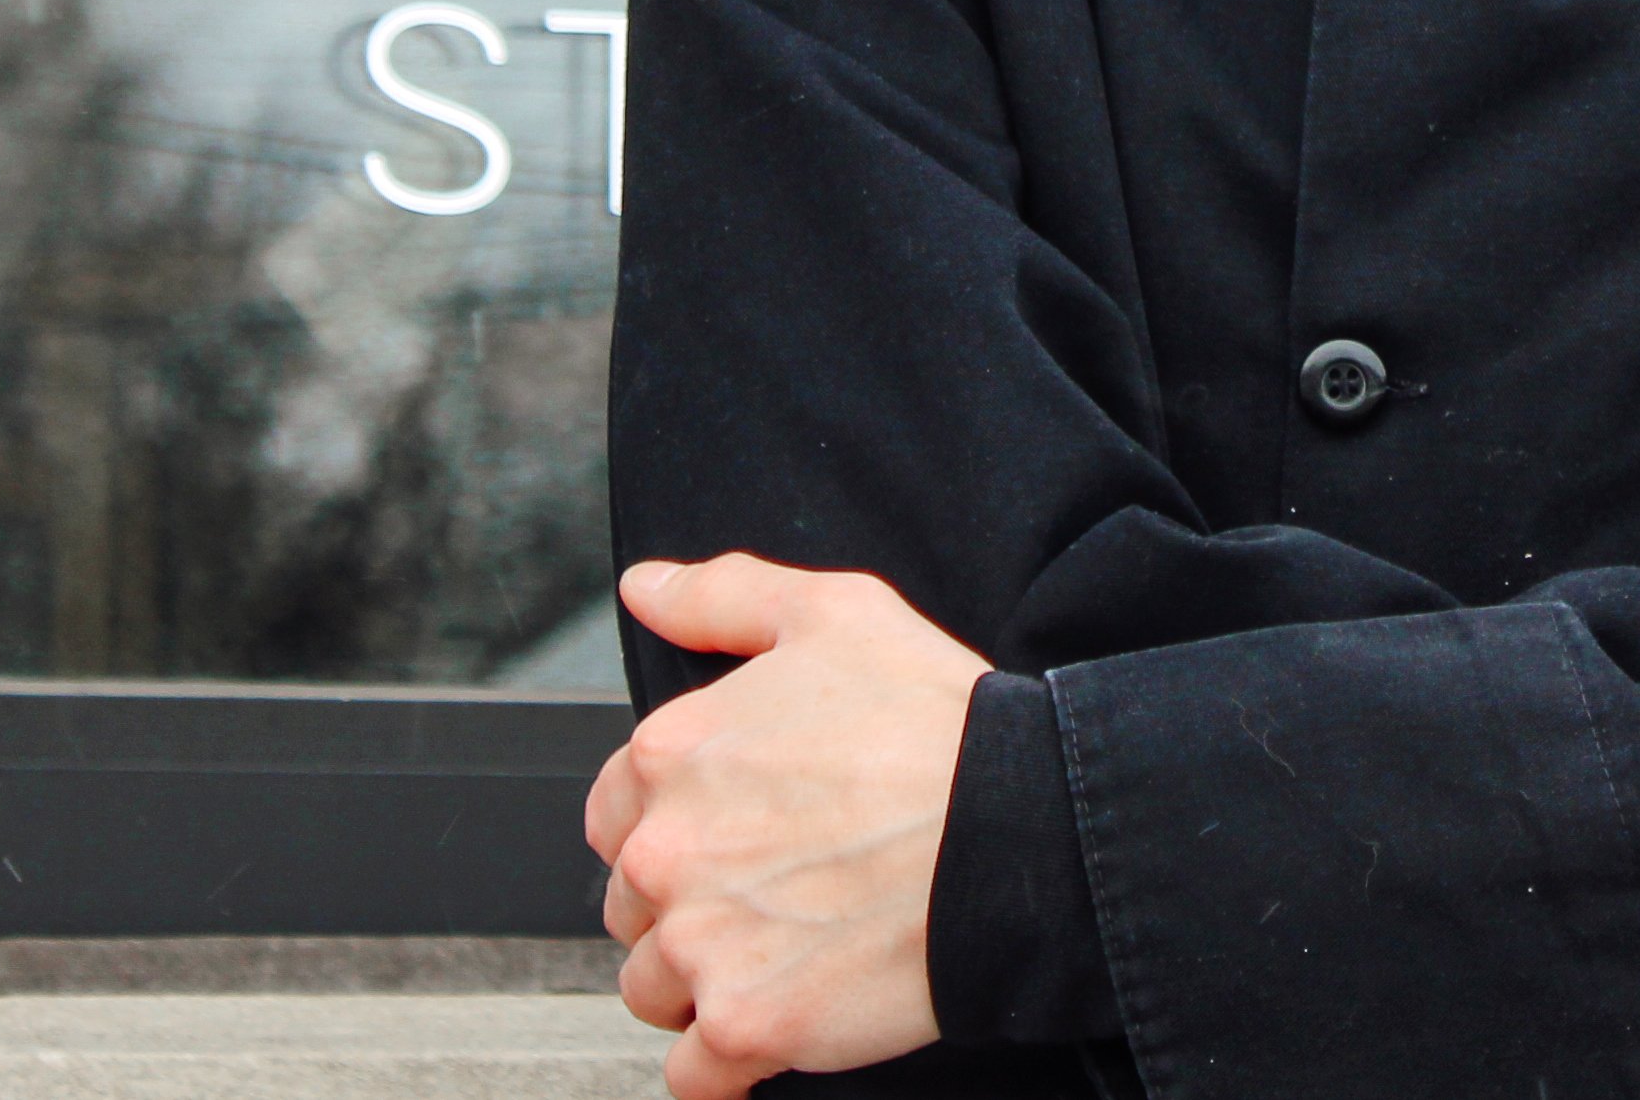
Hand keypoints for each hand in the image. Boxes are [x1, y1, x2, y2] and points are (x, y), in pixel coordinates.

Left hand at [587, 555, 991, 1096]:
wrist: (1022, 831)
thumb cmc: (940, 723)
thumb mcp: (837, 614)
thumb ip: (725, 596)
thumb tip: (644, 589)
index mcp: (671, 756)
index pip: (616, 812)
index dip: (679, 822)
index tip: (743, 830)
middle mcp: (666, 853)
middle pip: (631, 904)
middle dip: (689, 904)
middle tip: (780, 892)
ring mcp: (701, 947)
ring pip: (653, 988)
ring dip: (703, 984)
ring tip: (790, 956)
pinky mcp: (747, 1027)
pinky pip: (694, 1077)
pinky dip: (727, 1066)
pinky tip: (782, 1028)